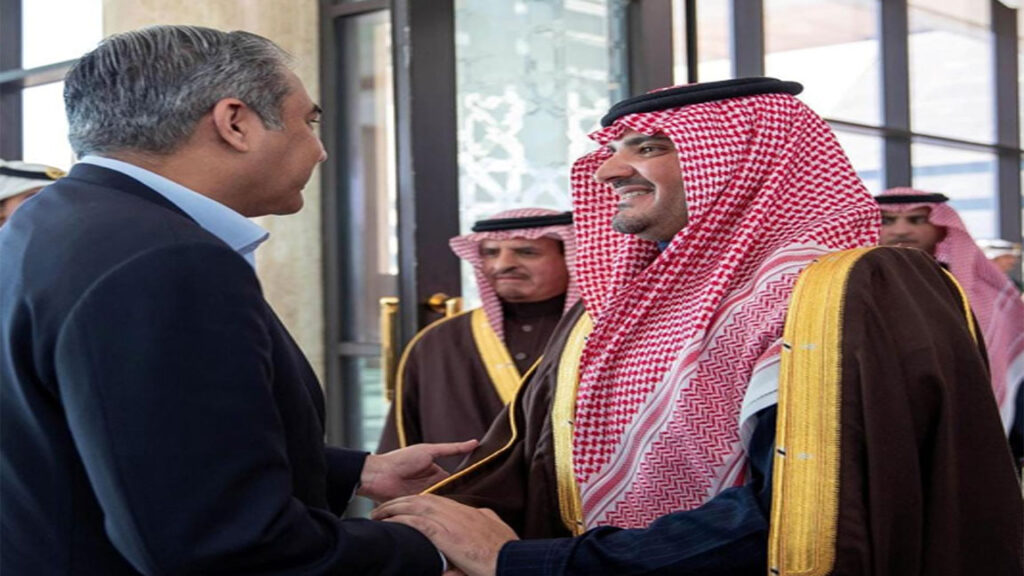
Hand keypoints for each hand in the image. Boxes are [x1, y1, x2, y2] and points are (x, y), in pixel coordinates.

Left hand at [359, 440, 477, 501]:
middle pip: (449, 493)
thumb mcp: (430, 451)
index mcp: (435, 472)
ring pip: (441, 503)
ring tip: (462, 510)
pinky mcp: (415, 508)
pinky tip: (447, 516)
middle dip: (457, 496)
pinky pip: (429, 511)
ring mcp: (423, 497)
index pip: (455, 479)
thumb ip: (452, 449)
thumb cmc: (402, 459)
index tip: (479, 488)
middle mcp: (431, 485)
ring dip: (447, 505)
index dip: (465, 483)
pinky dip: (435, 512)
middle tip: (473, 502)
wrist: (378, 475)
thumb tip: (476, 442)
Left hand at [373, 494, 516, 575]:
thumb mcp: (496, 532)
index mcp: (469, 513)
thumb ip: (484, 523)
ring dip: (395, 508)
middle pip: (424, 500)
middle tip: (385, 507)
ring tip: (378, 513)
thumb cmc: (505, 553)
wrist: (512, 560)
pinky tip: (388, 521)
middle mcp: (458, 513)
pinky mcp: (446, 535)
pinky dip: (401, 519)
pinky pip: (417, 522)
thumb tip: (477, 523)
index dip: (420, 503)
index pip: (439, 503)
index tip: (407, 506)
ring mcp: (451, 522)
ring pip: (417, 507)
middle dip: (402, 501)